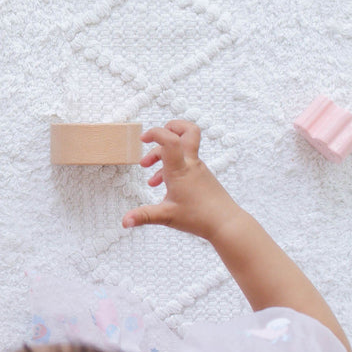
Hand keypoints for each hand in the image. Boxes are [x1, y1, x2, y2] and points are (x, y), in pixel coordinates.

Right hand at [121, 121, 241, 239]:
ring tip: (148, 169)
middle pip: (188, 131)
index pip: (170, 139)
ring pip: (181, 149)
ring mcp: (198, 169)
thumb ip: (143, 216)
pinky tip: (162, 183)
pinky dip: (171, 166)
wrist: (226, 224)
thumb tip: (125, 221)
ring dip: (163, 154)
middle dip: (169, 127)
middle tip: (152, 138)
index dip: (156, 133)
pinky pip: (185, 162)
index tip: (143, 138)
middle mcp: (191, 165)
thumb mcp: (166, 217)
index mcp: (180, 170)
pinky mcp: (201, 176)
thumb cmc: (199, 218)